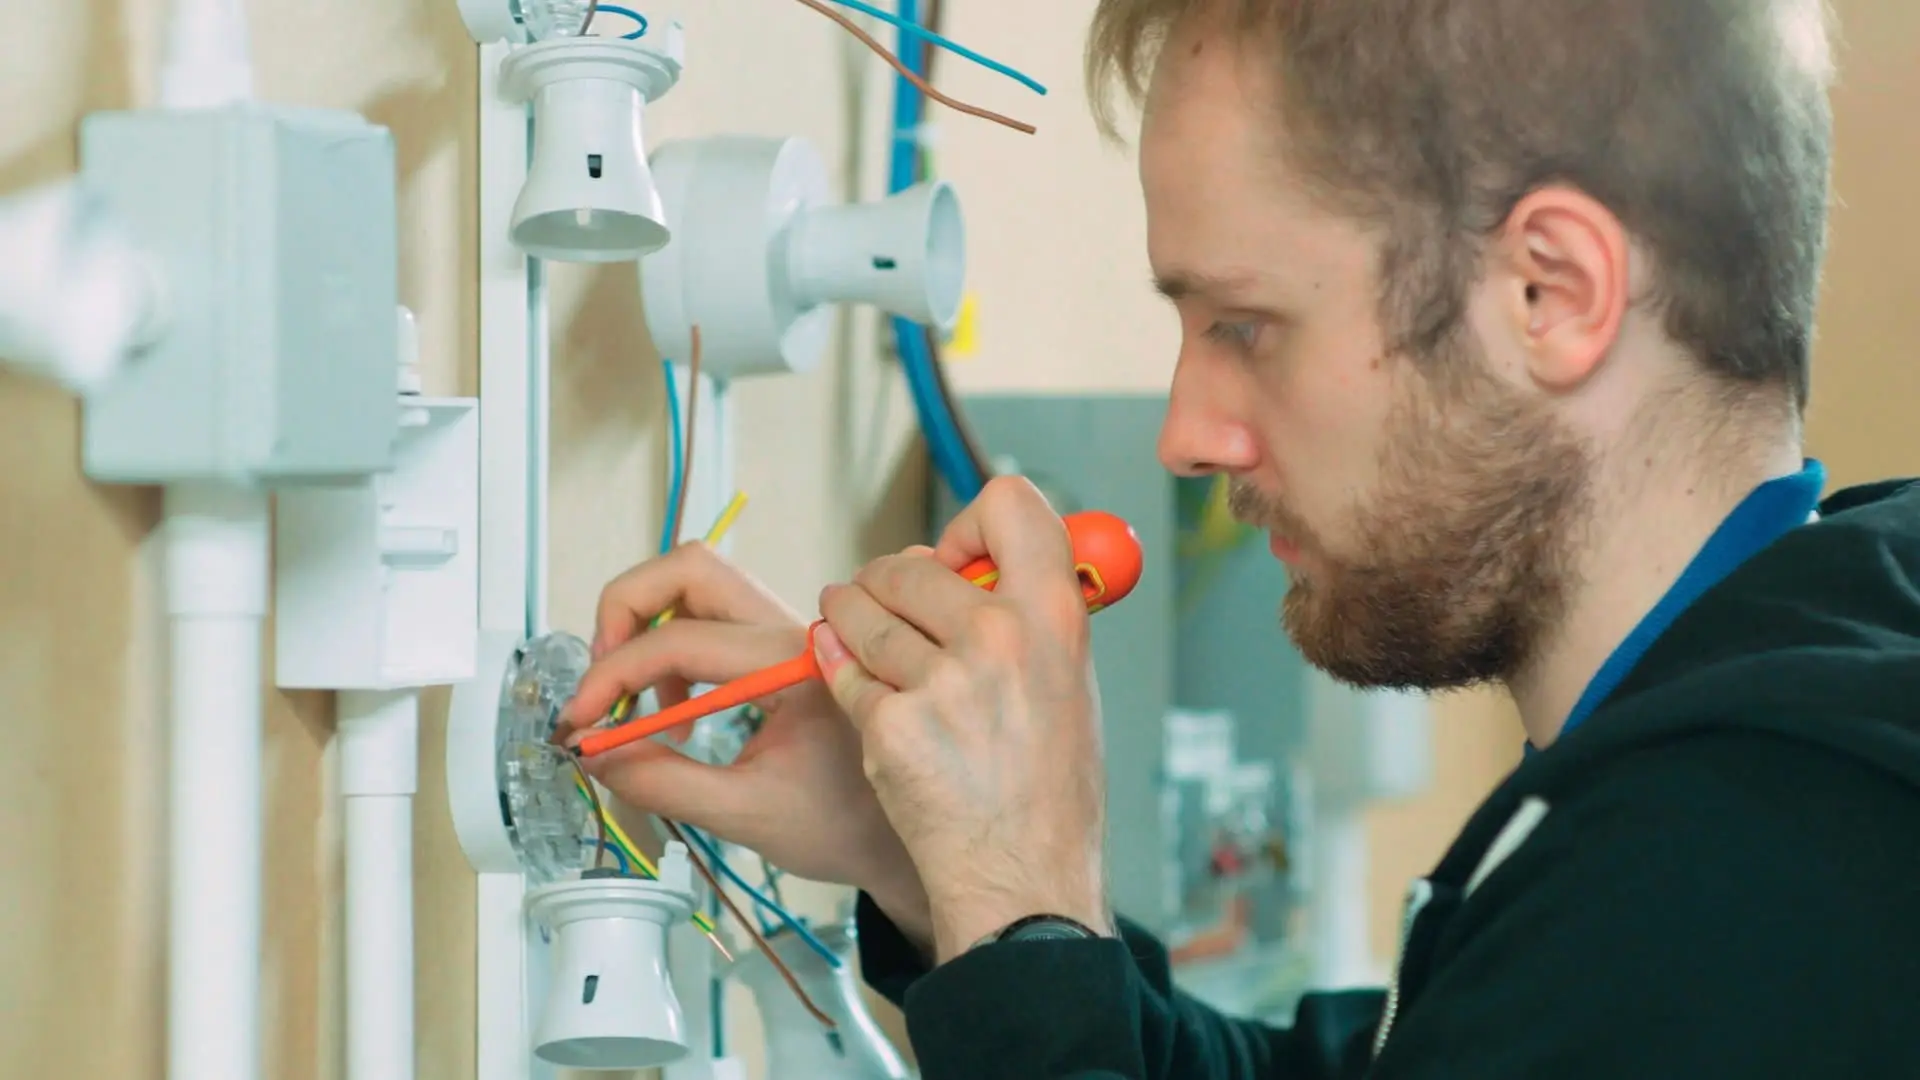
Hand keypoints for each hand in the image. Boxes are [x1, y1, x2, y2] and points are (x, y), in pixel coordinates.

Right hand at [560, 542, 930, 940]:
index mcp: (792, 666)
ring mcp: (790, 634)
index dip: (611, 676)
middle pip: (691, 568)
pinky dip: (676, 644)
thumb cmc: (846, 826)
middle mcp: (793, 632)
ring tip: (636, 701)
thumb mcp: (747, 814)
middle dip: (627, 607)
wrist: (906, 836)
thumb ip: (663, 782)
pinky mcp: (784, 648)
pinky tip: (675, 706)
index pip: (679, 640)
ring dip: (651, 625)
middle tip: (601, 676)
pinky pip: (717, 615)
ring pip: (703, 583)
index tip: (577, 723)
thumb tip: (594, 754)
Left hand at [814, 476, 1112, 961]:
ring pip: (862, 611)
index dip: (969, 523)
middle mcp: (999, 639)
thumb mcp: (1071, 683)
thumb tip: (980, 563)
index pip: (1009, 504)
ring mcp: (941, 683)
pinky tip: (850, 677)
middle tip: (880, 597)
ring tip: (849, 623)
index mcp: (1055, 617)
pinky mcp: (890, 725)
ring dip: (846, 614)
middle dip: (884, 579)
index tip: (958, 556)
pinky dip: (837, 669)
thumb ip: (1031, 615)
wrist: (1022, 877)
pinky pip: (842, 671)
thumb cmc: (1049, 791)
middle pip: (911, 562)